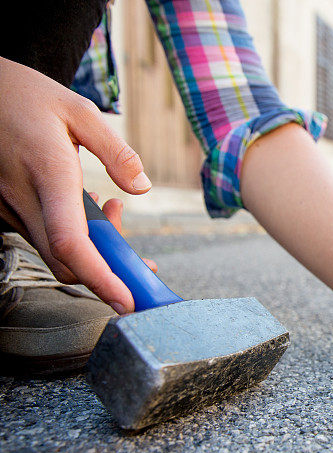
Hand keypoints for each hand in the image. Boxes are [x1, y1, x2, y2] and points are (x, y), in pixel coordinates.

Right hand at [0, 57, 151, 313]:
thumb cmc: (26, 95)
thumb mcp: (79, 110)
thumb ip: (116, 152)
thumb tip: (141, 187)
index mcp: (47, 172)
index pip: (70, 242)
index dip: (100, 277)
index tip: (126, 299)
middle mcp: (22, 198)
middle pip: (65, 261)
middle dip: (107, 269)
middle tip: (135, 252)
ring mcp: (7, 207)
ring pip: (53, 252)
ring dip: (91, 247)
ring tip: (110, 207)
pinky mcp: (2, 208)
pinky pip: (40, 236)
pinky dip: (70, 234)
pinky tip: (83, 204)